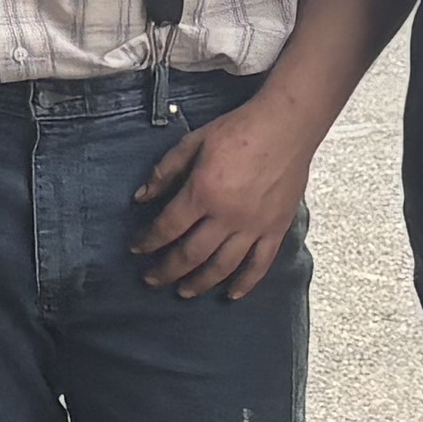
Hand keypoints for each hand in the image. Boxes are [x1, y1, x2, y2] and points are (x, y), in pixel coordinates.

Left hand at [131, 95, 316, 298]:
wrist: (286, 126)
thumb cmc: (238, 130)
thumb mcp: (193, 143)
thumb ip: (165, 172)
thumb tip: (140, 197)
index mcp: (203, 193)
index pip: (168, 227)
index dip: (148, 242)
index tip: (137, 249)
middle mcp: (227, 216)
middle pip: (191, 254)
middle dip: (167, 270)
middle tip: (152, 279)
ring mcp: (254, 226)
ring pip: (223, 266)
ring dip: (200, 283)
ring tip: (183, 292)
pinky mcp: (276, 228)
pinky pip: (260, 264)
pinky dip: (245, 283)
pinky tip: (231, 294)